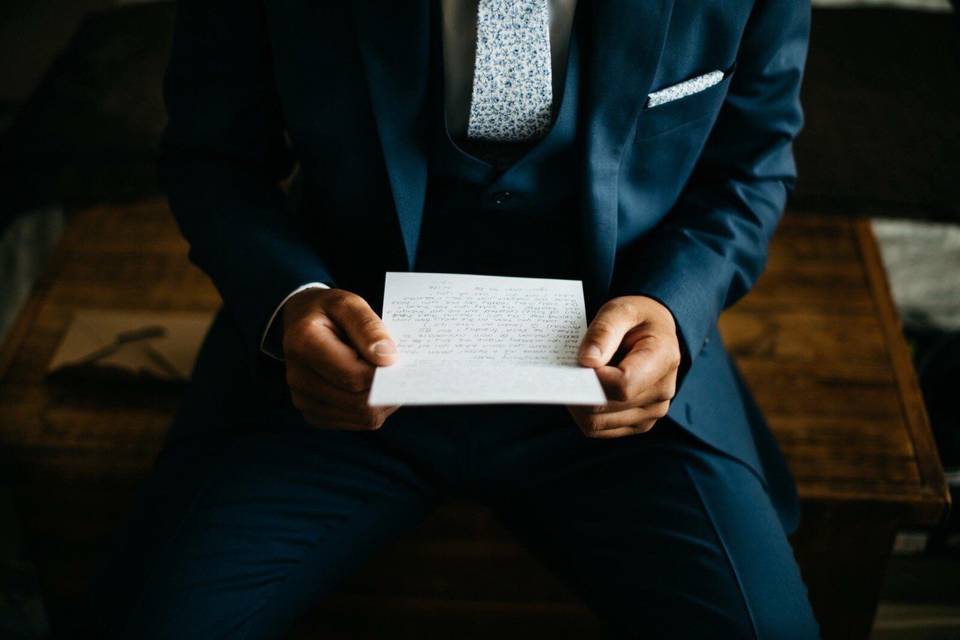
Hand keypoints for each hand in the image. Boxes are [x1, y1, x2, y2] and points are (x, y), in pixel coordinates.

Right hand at [281, 288, 399, 429]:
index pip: (354, 375)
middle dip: (387, 389)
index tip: (397, 359)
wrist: (301, 323)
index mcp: (304, 344)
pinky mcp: (314, 414)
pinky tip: (374, 387)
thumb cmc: (328, 311)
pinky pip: (356, 422)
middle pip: (359, 402)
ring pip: (362, 417)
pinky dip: (373, 408)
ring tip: (387, 376)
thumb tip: (388, 358)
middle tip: (401, 371)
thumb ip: (368, 326)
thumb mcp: (348, 303)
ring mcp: (304, 400)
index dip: (383, 372)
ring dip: (384, 401)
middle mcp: (298, 377)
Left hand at [568, 296, 680, 438]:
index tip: (579, 362)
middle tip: (563, 372)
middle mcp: (662, 391)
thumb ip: (603, 331)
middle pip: (606, 406)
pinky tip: (581, 392)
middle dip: (578, 390)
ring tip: (573, 379)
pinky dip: (582, 413)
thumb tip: (587, 361)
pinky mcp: (638, 423)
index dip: (593, 378)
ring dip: (577, 404)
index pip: (622, 385)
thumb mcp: (620, 309)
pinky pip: (599, 429)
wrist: (654, 331)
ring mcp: (652, 411)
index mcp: (663, 358)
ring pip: (598, 422)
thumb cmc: (636, 318)